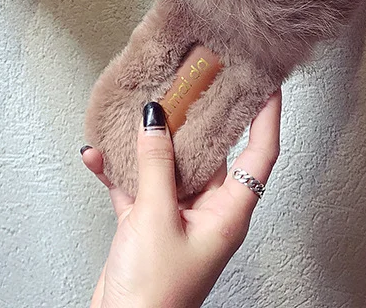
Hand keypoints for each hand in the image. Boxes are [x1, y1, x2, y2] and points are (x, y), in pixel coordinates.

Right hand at [82, 90, 281, 307]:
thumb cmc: (155, 296)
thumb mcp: (156, 219)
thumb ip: (156, 164)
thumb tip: (156, 118)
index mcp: (229, 213)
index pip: (260, 153)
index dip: (267, 115)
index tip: (267, 82)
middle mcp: (208, 211)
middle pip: (212, 152)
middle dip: (200, 115)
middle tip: (195, 79)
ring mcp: (177, 217)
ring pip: (170, 165)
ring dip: (151, 140)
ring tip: (142, 106)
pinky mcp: (147, 224)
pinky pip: (136, 185)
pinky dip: (117, 170)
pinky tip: (98, 154)